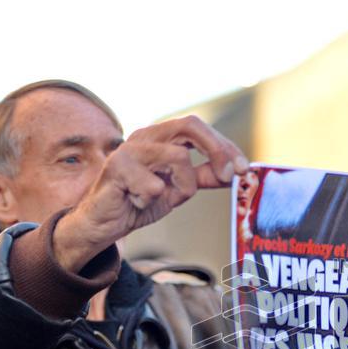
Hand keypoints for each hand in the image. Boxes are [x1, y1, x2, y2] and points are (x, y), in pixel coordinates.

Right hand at [54, 115, 247, 271]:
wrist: (103, 223)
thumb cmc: (139, 201)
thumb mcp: (179, 189)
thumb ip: (204, 176)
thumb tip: (235, 172)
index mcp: (161, 137)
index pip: (198, 128)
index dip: (225, 146)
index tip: (244, 169)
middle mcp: (146, 136)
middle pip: (190, 125)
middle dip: (217, 150)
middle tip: (229, 176)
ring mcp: (130, 148)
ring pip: (178, 159)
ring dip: (180, 187)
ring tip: (160, 197)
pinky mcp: (116, 167)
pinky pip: (154, 187)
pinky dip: (151, 201)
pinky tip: (136, 202)